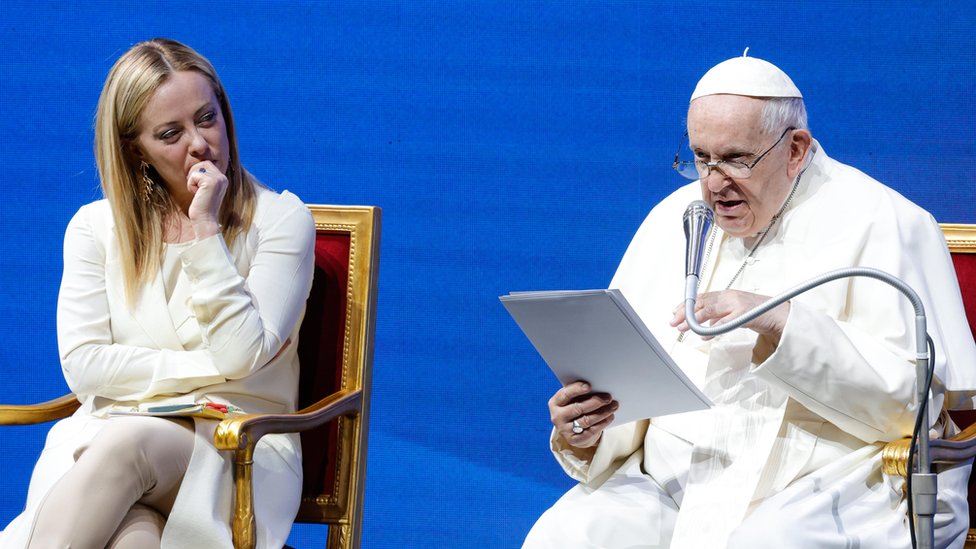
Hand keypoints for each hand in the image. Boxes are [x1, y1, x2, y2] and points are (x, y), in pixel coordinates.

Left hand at [186, 160, 227, 238]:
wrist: (205, 221)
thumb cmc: (202, 206)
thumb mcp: (205, 189)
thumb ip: (205, 177)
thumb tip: (196, 165)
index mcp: (223, 179)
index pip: (207, 164)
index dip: (198, 173)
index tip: (199, 188)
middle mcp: (223, 178)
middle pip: (203, 163)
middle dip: (194, 174)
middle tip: (197, 189)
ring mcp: (218, 179)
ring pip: (197, 169)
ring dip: (192, 180)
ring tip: (198, 192)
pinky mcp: (210, 182)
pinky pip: (194, 176)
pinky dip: (191, 185)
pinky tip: (197, 195)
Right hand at [548, 381, 617, 447]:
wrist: (572, 430)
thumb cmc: (574, 408)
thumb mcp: (572, 399)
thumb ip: (580, 393)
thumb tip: (598, 386)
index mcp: (555, 403)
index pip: (565, 394)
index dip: (576, 389)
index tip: (589, 386)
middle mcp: (557, 417)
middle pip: (578, 408)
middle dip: (595, 402)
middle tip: (608, 397)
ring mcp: (564, 430)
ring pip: (587, 420)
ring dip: (603, 412)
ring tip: (614, 406)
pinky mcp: (574, 440)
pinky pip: (591, 431)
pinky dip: (603, 423)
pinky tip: (610, 416)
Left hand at [670, 289, 789, 340]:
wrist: (777, 314)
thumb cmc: (756, 312)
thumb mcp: (733, 311)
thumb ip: (719, 315)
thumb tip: (705, 323)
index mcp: (725, 294)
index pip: (701, 297)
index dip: (686, 304)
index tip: (675, 312)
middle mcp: (729, 296)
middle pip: (702, 303)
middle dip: (685, 312)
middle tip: (674, 321)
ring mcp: (736, 304)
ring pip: (709, 310)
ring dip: (694, 320)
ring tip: (684, 328)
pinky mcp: (744, 315)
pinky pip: (724, 323)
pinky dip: (712, 329)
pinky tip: (704, 335)